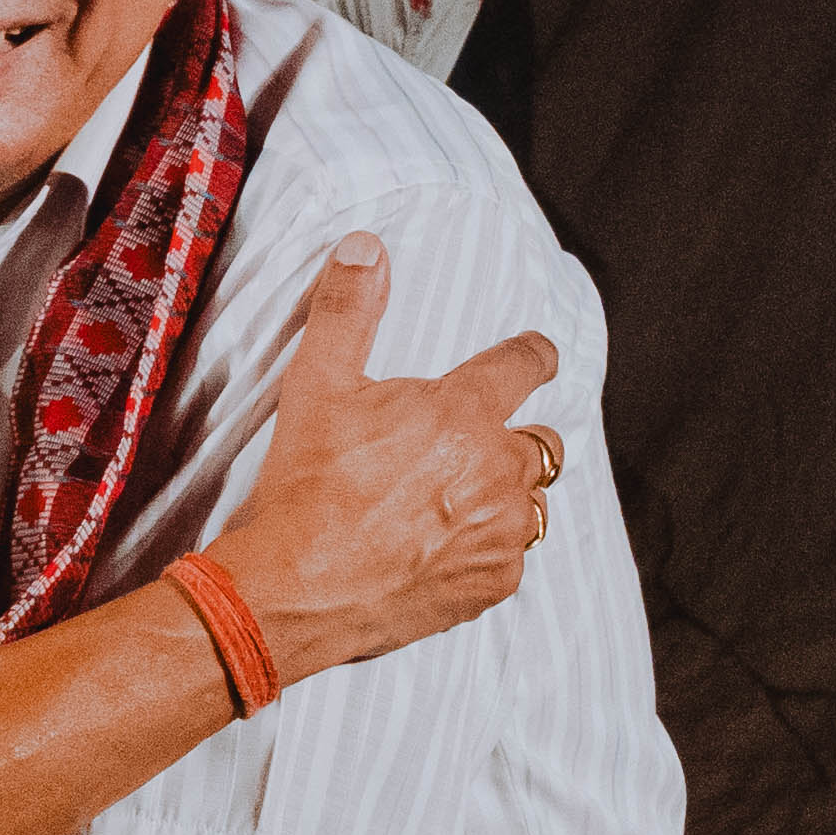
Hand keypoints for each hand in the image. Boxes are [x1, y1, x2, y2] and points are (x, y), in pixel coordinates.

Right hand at [199, 238, 561, 682]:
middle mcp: (496, 470)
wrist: (294, 588)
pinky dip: (488, 549)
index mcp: (462, 413)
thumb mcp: (316, 385)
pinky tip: (446, 550)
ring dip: (507, 496)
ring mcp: (500, 532)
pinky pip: (512, 556)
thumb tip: (364, 246)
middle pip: (541, 443)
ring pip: (531, 503)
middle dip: (515, 439)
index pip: (523, 366)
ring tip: (461, 503)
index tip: (540, 355)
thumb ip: (347, 309)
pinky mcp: (492, 583)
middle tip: (476, 448)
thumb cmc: (305, 487)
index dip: (533, 356)